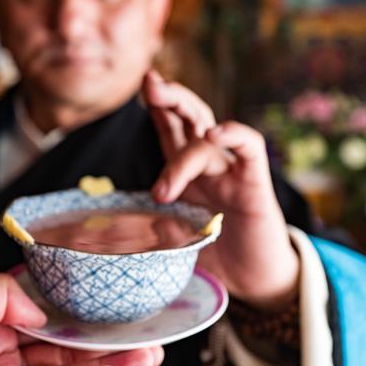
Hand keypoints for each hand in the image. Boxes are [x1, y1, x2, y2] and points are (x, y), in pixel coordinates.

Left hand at [143, 70, 299, 310]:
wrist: (255, 280)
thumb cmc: (215, 257)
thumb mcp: (171, 239)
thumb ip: (149, 227)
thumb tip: (109, 235)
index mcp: (189, 172)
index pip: (170, 129)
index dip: (157, 106)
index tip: (140, 87)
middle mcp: (210, 164)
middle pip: (191, 116)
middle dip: (170, 97)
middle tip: (149, 84)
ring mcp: (232, 171)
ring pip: (209, 133)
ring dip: (184, 150)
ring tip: (163, 188)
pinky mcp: (255, 184)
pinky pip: (250, 148)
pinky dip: (234, 135)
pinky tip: (216, 133)